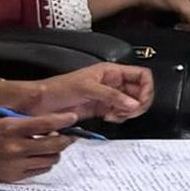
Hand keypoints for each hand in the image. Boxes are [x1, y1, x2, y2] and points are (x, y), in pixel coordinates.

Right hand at [0, 111, 74, 179]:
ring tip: (53, 144)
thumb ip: (17, 106)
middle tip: (68, 134)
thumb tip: (39, 94)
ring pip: (50, 159)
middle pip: (54, 145)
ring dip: (56, 151)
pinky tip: (40, 156)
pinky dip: (44, 162)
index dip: (63, 120)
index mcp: (10, 128)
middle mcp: (15, 148)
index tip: (73, 117)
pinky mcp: (13, 176)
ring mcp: (15, 164)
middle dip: (66, 138)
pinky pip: (39, 170)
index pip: (45, 124)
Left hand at [13, 61, 153, 126]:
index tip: (141, 100)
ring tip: (117, 115)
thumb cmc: (60, 88)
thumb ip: (111, 96)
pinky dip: (120, 118)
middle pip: (140, 91)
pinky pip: (121, 113)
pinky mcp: (102, 109)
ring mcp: (108, 97)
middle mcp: (112, 83)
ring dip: (129, 112)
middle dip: (138, 103)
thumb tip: (133, 103)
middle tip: (130, 111)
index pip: (141, 75)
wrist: (43, 104)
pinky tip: (110, 118)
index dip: (147, 87)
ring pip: (131, 104)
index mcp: (111, 71)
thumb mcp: (87, 88)